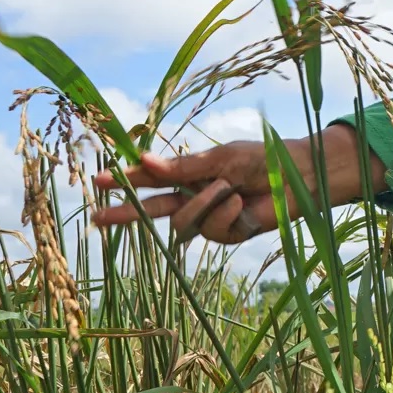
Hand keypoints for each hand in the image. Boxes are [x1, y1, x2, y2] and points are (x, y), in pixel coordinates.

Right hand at [90, 124, 388, 244]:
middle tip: (97, 217)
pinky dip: (224, 214)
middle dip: (125, 213)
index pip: (150, 180)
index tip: (100, 179)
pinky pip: (210, 231)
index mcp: (189, 175)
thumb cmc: (260, 160)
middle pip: (151, 210)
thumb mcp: (220, 158)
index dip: (126, 180)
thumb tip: (146, 161)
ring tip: (228, 189)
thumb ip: (183, 167)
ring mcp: (208, 219)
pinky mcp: (224, 235)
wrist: (295, 178)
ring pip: (181, 223)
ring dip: (203, 204)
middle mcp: (193, 198)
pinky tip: (241, 204)